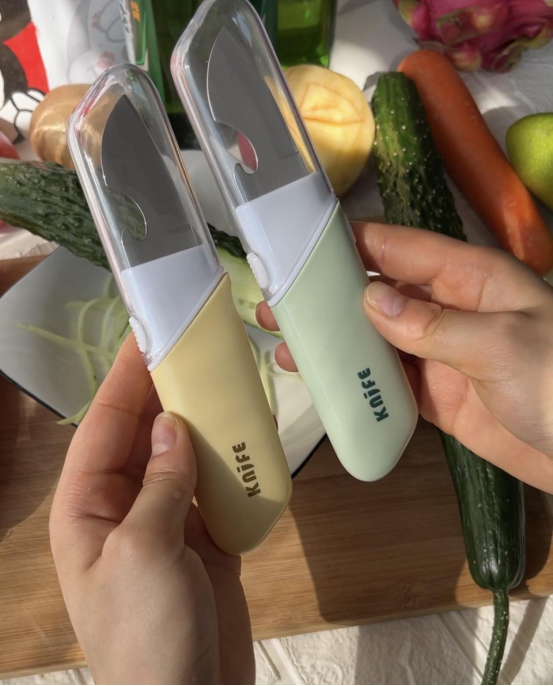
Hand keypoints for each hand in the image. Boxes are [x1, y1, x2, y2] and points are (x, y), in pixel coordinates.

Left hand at [50, 337, 253, 685]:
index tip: (149, 334)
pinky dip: (234, 462)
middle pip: (145, 434)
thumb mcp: (144, 550)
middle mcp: (122, 508)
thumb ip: (160, 482)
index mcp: (86, 507)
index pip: (103, 426)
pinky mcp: (205, 538)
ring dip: (207, 424)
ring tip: (231, 383)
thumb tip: (171, 424)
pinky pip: (216, 486)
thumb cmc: (147, 632)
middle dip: (168, 393)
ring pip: (184, 456)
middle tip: (199, 349)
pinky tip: (254, 436)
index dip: (124, 378)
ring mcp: (166, 522)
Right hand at [258, 223, 552, 492]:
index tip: (300, 247)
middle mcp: (447, 308)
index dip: (351, 244)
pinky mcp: (434, 394)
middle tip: (277, 305)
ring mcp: (438, 353)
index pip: (401, 248)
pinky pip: (385, 381)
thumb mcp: (503, 346)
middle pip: (377, 292)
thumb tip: (370, 299)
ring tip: (282, 344)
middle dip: (328, 296)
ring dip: (332, 341)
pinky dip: (353, 381)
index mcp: (469, 278)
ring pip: (374, 338)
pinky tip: (318, 382)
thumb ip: (434, 324)